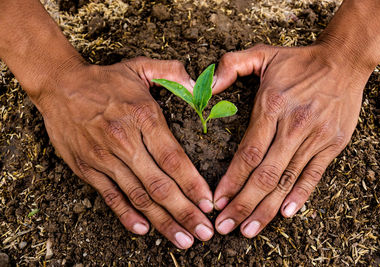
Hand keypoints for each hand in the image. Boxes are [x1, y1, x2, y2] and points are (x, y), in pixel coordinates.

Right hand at [32, 57, 213, 248]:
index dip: (193, 185)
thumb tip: (199, 85)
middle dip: (185, 212)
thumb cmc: (105, 79)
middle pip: (160, 184)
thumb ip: (173, 72)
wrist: (59, 85)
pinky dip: (127, 216)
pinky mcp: (87, 168)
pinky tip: (144, 230)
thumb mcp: (140, 67)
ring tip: (183, 238)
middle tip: (204, 232)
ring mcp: (104, 157)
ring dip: (162, 221)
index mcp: (143, 117)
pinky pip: (110, 197)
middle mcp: (125, 141)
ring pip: (138, 196)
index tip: (208, 204)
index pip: (174, 159)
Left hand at [212, 44, 370, 236]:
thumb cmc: (298, 61)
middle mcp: (293, 126)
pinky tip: (285, 214)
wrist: (343, 61)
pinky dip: (300, 196)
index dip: (231, 180)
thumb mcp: (261, 54)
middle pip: (265, 175)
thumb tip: (205, 86)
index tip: (217, 201)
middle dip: (243, 204)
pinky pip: (314, 176)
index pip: (248, 153)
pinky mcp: (331, 145)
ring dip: (266, 208)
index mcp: (272, 107)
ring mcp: (315, 138)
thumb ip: (230, 65)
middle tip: (225, 227)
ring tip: (248, 230)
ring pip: (286, 181)